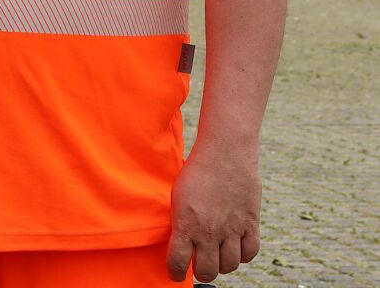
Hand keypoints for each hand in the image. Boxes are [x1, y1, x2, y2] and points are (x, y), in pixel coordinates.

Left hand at [167, 138, 261, 281]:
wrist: (225, 152)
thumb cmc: (196, 171)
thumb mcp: (178, 196)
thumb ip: (181, 222)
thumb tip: (182, 242)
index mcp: (186, 224)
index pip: (178, 262)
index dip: (175, 273)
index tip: (175, 274)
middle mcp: (209, 231)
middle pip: (207, 270)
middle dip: (201, 272)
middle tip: (198, 265)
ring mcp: (232, 229)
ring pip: (229, 266)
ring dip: (222, 265)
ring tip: (216, 257)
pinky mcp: (250, 223)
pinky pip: (250, 253)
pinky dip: (242, 255)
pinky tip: (235, 248)